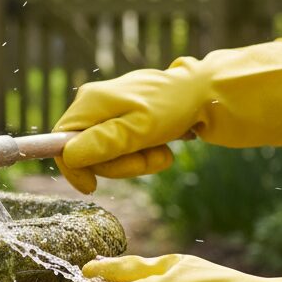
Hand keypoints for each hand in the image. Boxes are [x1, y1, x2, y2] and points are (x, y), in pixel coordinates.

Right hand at [54, 39, 281, 193]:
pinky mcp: (135, 121)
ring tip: (164, 150)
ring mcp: (117, 112)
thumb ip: (102, 144)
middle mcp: (99, 104)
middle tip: (151, 159)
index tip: (92, 186)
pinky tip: (167, 144)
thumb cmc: (180, 107)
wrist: (220, 94)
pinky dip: (146, 154)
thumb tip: (68, 158)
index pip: (61, 142)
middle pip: (86, 152)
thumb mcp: (140, 129)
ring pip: (109, 155)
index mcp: (92, 102)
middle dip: (118, 164)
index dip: (74, 167)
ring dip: (137, 162)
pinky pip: (128, 149)